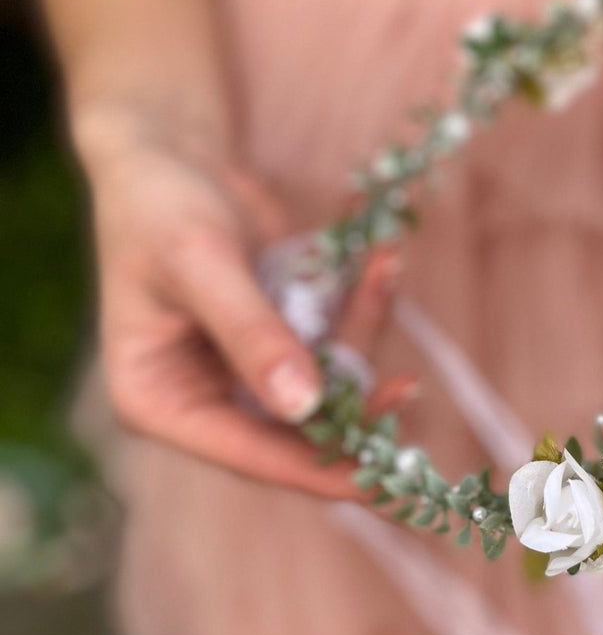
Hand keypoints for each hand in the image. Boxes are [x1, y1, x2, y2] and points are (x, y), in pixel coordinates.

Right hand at [79, 108, 403, 497]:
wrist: (166, 152)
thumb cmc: (159, 206)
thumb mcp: (200, 264)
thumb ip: (252, 335)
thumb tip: (303, 405)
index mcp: (160, 402)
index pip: (248, 454)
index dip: (318, 469)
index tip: (383, 482)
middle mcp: (204, 399)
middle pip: (296, 432)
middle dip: (357, 407)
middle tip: (412, 391)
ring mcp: (247, 371)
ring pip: (327, 383)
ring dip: (363, 332)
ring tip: (385, 267)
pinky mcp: (281, 339)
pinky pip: (334, 340)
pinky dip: (360, 305)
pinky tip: (380, 262)